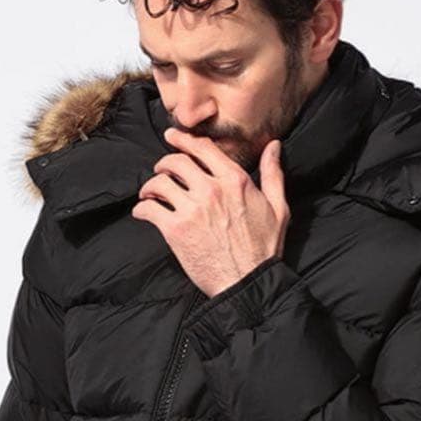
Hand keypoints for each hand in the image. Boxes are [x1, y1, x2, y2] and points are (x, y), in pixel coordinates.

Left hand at [130, 126, 289, 297]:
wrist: (248, 283)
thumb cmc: (265, 250)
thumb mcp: (278, 209)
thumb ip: (273, 175)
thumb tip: (274, 146)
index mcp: (235, 181)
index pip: (203, 148)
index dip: (183, 139)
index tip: (172, 137)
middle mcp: (212, 190)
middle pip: (176, 162)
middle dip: (164, 163)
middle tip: (161, 171)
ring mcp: (192, 209)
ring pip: (159, 183)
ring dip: (151, 186)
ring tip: (150, 193)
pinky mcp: (176, 230)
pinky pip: (149, 209)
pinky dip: (142, 209)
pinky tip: (142, 213)